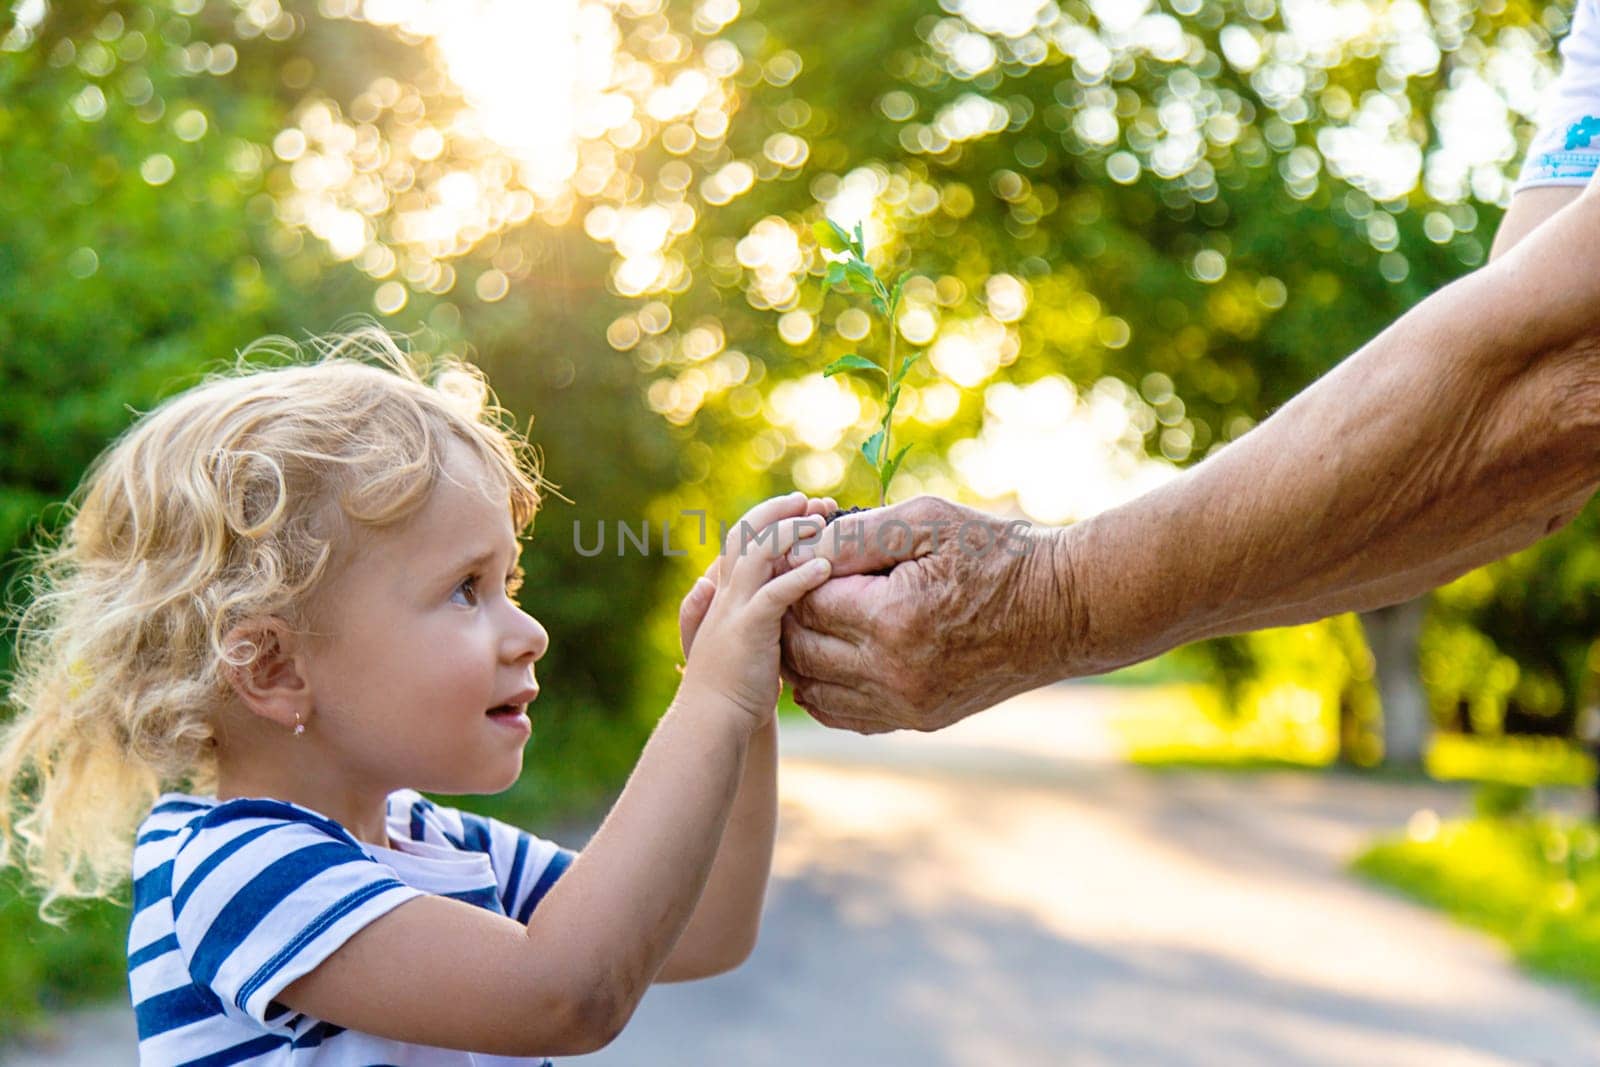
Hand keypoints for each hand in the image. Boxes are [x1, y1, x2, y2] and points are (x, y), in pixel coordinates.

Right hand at [677, 492, 836, 723]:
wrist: (711, 721)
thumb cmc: (735, 686)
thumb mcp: (751, 639)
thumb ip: (763, 612)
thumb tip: (784, 590)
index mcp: (723, 592)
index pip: (744, 538)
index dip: (774, 517)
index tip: (806, 508)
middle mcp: (724, 592)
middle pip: (746, 531)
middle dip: (780, 510)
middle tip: (813, 501)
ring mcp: (734, 608)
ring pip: (758, 551)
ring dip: (791, 531)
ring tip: (821, 523)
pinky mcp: (749, 629)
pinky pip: (775, 593)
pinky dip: (800, 576)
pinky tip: (825, 568)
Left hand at [779, 496, 1070, 733]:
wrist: (1062, 609)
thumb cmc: (996, 553)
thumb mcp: (927, 520)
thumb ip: (855, 534)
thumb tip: (797, 549)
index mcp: (892, 620)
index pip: (804, 602)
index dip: (797, 573)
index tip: (809, 552)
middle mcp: (893, 674)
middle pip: (801, 649)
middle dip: (791, 613)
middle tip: (803, 580)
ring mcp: (907, 705)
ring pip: (814, 689)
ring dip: (801, 653)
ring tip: (815, 614)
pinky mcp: (920, 720)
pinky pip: (845, 714)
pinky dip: (824, 688)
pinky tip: (831, 655)